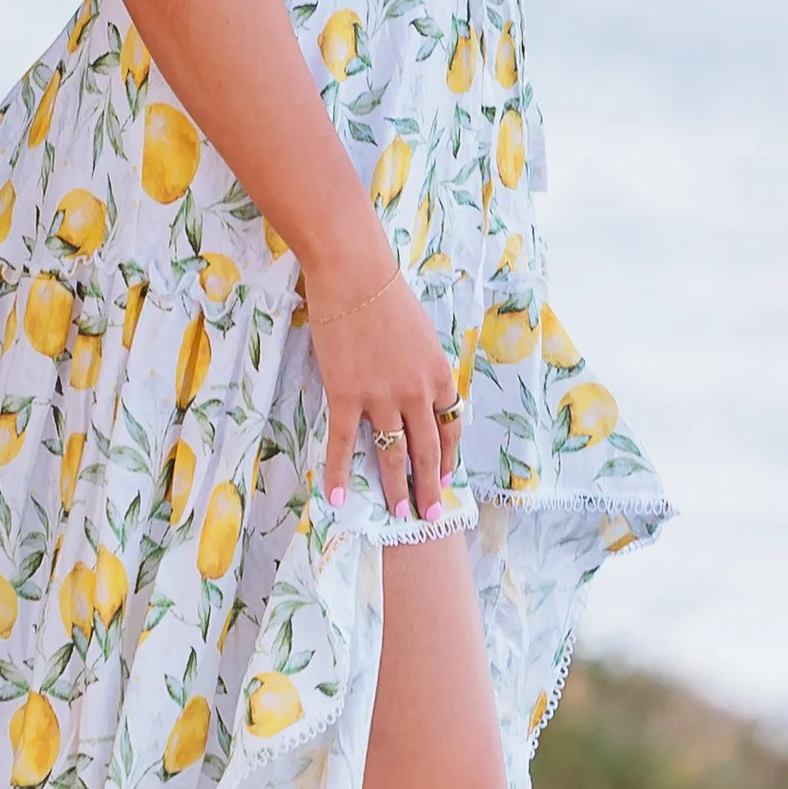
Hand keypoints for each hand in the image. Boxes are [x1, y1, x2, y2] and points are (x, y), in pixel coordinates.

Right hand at [308, 258, 460, 520]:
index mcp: (438, 374)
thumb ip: (421, 366)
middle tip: (430, 515)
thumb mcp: (420, 333)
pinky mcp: (346, 395)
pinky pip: (342, 443)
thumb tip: (416, 389)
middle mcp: (416, 392)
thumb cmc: (386, 294)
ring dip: (395, 486)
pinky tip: (337, 497)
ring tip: (398, 513)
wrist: (354, 274)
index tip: (447, 477)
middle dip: (430, 485)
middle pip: (427, 449)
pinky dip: (339, 472)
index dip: (448, 455)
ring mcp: (382, 397)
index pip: (450, 426)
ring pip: (391, 453)